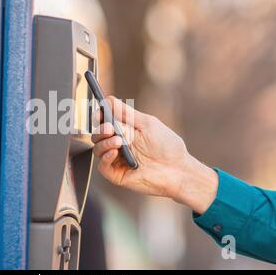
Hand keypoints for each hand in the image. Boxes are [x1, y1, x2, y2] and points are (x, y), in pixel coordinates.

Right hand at [91, 96, 217, 213]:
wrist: (178, 169)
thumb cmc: (166, 146)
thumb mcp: (147, 124)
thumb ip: (126, 113)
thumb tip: (109, 100)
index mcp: (124, 130)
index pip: (104, 122)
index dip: (99, 116)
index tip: (100, 112)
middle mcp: (118, 144)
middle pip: (98, 135)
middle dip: (101, 129)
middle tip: (110, 128)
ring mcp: (117, 160)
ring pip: (98, 149)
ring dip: (104, 143)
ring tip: (119, 142)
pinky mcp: (117, 174)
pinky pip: (102, 166)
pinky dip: (105, 158)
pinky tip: (114, 152)